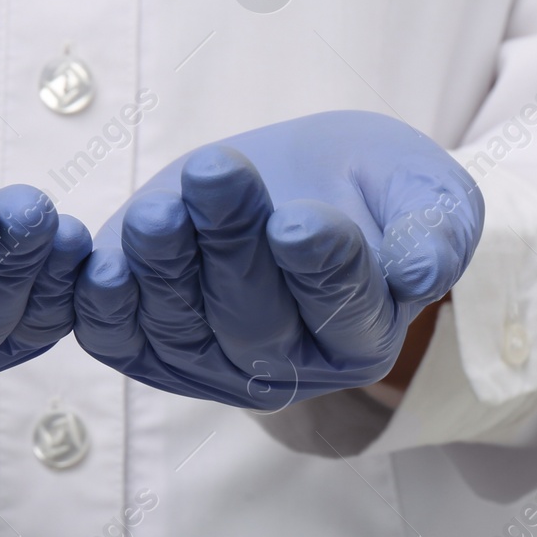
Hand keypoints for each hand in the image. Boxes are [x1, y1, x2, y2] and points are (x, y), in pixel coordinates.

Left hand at [72, 112, 482, 409]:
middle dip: (232, 242)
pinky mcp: (147, 342)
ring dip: (164, 266)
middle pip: (255, 318)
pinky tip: (100, 263)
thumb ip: (437, 231)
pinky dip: (102, 304)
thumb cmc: (369, 188)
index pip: (345, 307)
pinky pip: (116, 334)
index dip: (322, 267)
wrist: (296, 181)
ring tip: (161, 209)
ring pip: (182, 324)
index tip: (301, 220)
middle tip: (220, 172)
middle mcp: (286, 365)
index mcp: (362, 334)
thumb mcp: (426, 193)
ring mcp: (211, 362)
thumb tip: (421, 274)